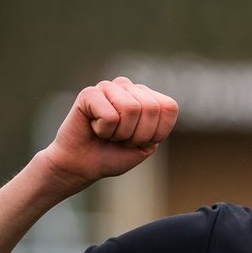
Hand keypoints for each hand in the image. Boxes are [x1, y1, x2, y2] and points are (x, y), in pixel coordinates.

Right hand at [37, 78, 178, 196]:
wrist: (82, 165)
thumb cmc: (114, 155)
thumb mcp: (146, 145)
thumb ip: (159, 126)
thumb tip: (155, 106)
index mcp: (146, 96)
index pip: (168, 107)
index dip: (158, 132)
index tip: (140, 141)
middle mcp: (128, 87)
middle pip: (151, 108)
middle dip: (139, 135)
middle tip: (121, 139)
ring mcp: (108, 87)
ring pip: (132, 108)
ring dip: (121, 133)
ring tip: (108, 133)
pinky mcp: (89, 93)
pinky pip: (110, 116)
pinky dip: (104, 131)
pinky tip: (94, 128)